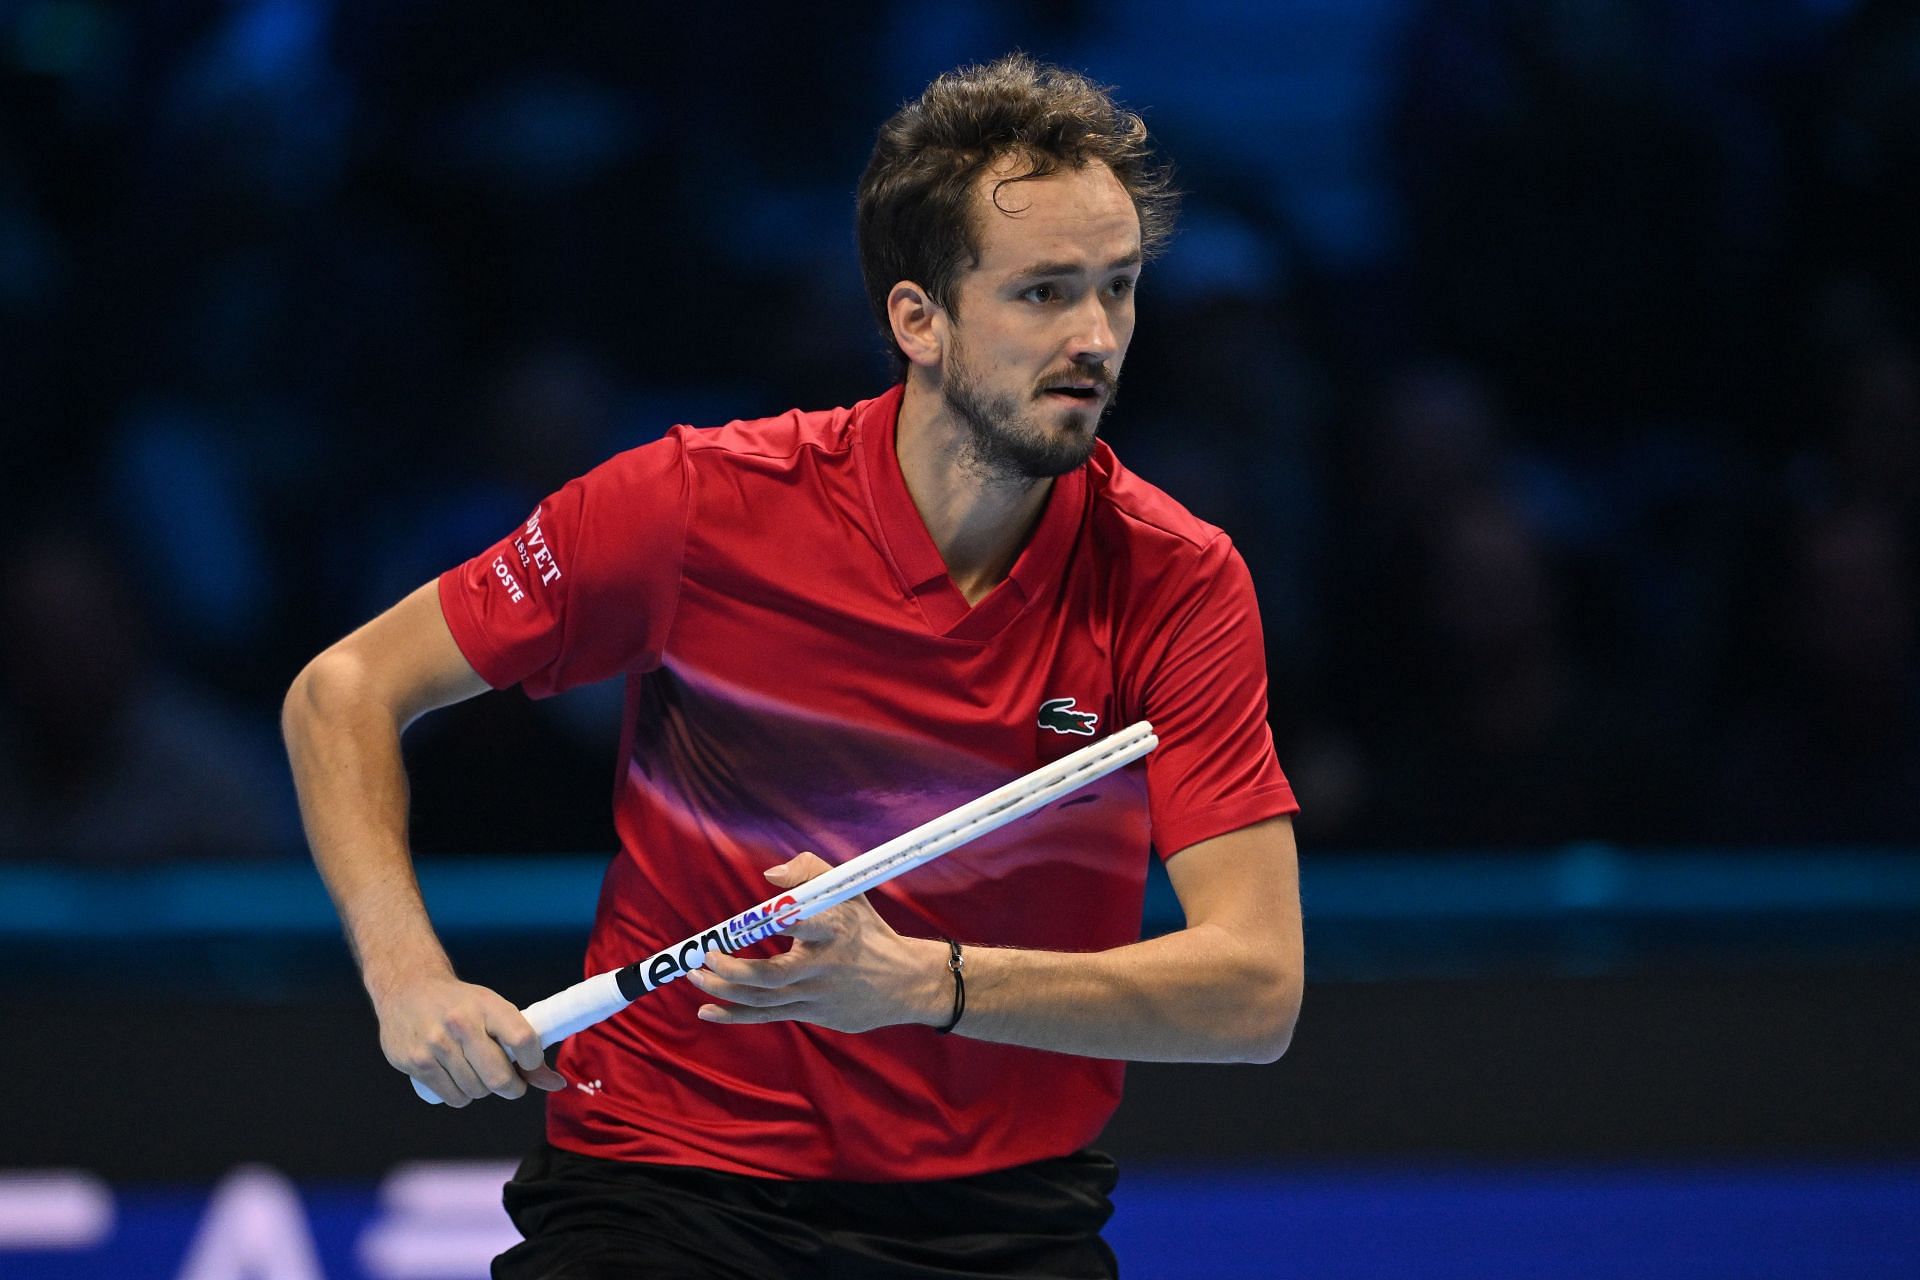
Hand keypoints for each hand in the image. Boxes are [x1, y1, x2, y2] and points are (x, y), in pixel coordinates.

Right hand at [371, 973, 566, 1105]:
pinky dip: (461, 1095)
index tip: (529, 1064)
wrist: (408, 988)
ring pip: (475, 1091)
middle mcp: (461, 1023)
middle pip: (499, 1077)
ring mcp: (435, 1043)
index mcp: (487, 1006)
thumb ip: (525, 1046)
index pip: (523, 1040)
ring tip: (476, 1072)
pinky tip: (456, 1077)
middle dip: (511, 1088)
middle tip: (510, 1084)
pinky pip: (452, 1097)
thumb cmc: (461, 1005)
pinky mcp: (415, 1061)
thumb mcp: (494, 1011)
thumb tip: (556, 1084)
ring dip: (482, 1090)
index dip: (533, 1062)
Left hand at [687, 853, 947, 1032]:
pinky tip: (707, 1010)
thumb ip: (810, 872)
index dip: (784, 922)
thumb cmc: (868, 931)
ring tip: (697, 976)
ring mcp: (816, 995)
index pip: (809, 926)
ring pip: (764, 999)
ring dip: (725, 989)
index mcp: (836, 930)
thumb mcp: (850, 891)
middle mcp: (824, 966)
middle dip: (733, 969)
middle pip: (773, 975)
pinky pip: (767, 1016)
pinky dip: (735, 1015)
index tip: (758, 916)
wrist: (904, 983)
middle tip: (707, 955)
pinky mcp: (811, 1013)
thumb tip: (769, 877)